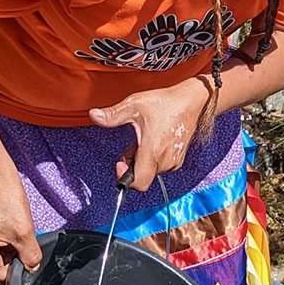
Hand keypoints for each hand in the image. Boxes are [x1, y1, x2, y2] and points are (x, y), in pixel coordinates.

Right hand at [0, 177, 40, 282]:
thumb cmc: (8, 200)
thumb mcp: (25, 233)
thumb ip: (30, 257)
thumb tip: (31, 270)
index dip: (11, 274)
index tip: (23, 267)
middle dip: (10, 262)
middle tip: (21, 248)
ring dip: (7, 253)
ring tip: (15, 237)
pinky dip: (2, 246)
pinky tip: (9, 234)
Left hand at [89, 78, 211, 192]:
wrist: (190, 101)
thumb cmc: (164, 103)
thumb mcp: (134, 105)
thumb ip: (112, 115)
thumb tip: (93, 115)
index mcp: (153, 151)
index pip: (138, 183)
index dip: (125, 179)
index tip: (119, 163)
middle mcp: (165, 161)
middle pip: (141, 177)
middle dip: (131, 165)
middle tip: (131, 146)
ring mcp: (174, 162)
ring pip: (150, 172)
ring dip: (141, 161)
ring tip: (143, 140)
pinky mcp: (178, 160)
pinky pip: (160, 168)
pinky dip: (152, 159)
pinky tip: (153, 142)